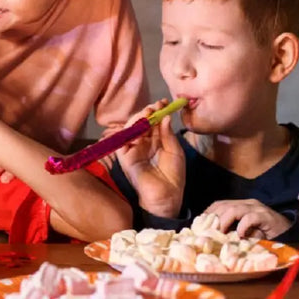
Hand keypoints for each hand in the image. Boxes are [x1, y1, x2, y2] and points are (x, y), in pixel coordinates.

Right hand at [114, 100, 184, 217]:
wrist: (168, 197)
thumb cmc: (173, 176)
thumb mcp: (175, 152)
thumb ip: (168, 135)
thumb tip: (165, 116)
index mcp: (154, 141)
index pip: (152, 122)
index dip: (157, 111)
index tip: (164, 102)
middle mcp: (141, 143)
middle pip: (140, 123)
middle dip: (147, 112)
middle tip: (156, 105)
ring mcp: (132, 150)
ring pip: (130, 128)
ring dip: (138, 119)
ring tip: (148, 112)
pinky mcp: (125, 158)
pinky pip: (123, 141)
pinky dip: (130, 132)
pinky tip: (140, 127)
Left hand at [202, 199, 292, 239]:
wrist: (291, 232)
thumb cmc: (267, 234)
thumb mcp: (247, 231)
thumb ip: (234, 230)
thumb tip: (215, 236)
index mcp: (241, 205)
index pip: (219, 204)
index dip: (208, 213)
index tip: (199, 224)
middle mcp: (247, 204)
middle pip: (223, 205)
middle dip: (213, 218)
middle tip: (206, 231)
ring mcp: (257, 208)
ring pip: (234, 209)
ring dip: (224, 221)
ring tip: (220, 233)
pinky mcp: (266, 216)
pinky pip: (250, 217)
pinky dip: (243, 226)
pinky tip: (240, 235)